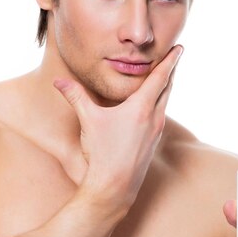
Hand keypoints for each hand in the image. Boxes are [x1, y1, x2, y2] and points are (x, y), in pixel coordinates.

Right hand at [53, 45, 182, 208]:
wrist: (114, 188)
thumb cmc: (102, 153)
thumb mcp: (88, 120)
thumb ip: (75, 96)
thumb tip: (58, 80)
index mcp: (141, 108)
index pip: (160, 77)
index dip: (170, 61)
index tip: (179, 48)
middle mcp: (154, 118)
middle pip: (167, 88)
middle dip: (171, 71)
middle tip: (175, 57)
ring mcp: (155, 133)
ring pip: (164, 103)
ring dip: (166, 89)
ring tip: (166, 79)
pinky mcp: (152, 144)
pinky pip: (160, 117)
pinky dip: (160, 105)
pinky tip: (153, 109)